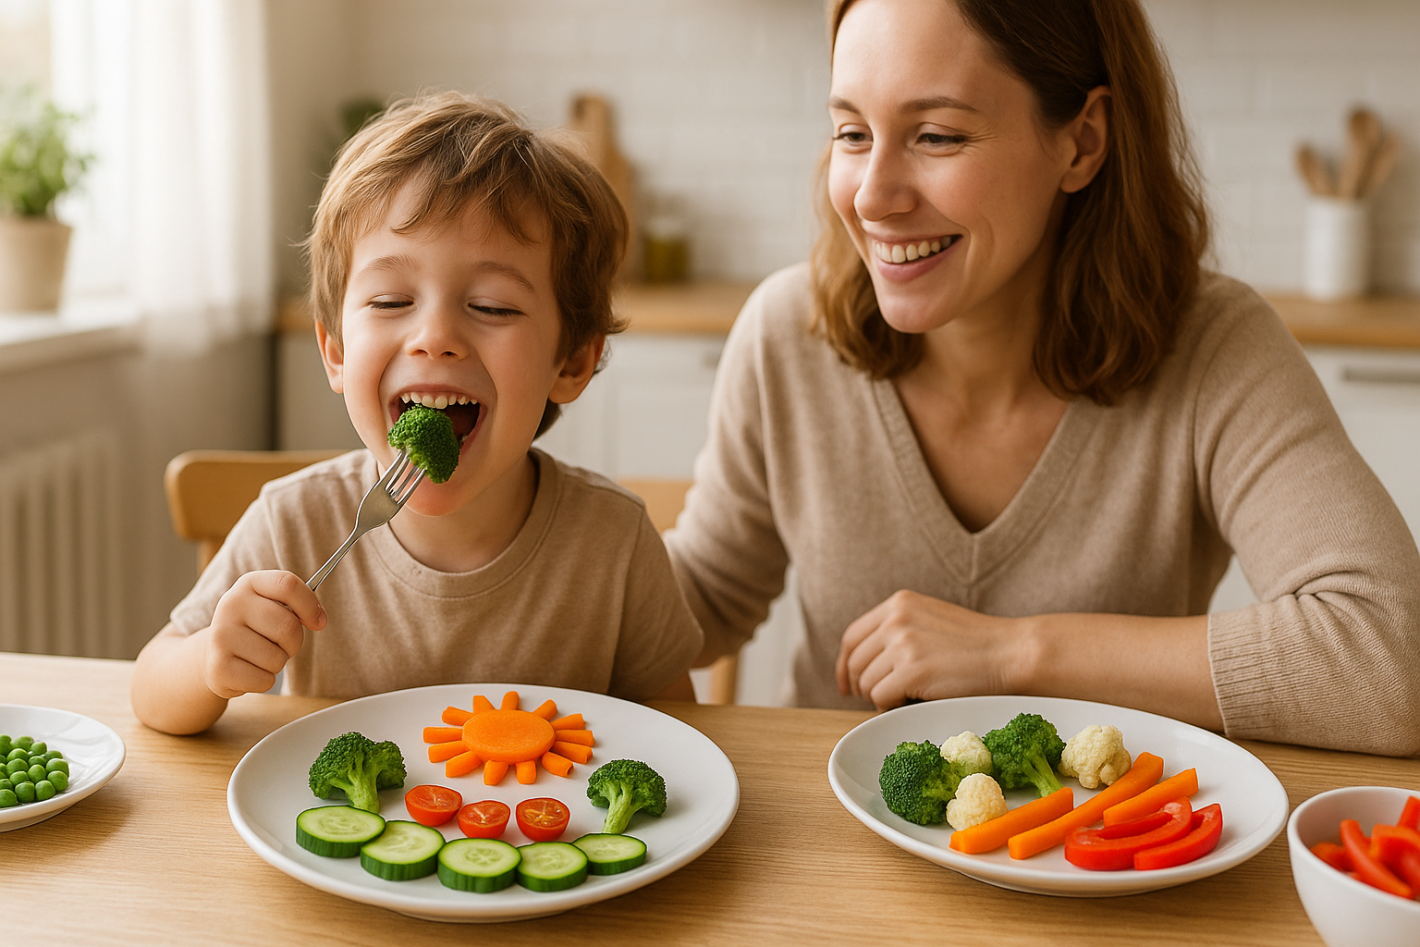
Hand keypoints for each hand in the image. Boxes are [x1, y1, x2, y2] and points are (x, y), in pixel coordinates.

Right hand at [203, 571, 325, 699]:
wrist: (212, 654)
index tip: (318, 622)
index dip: (310, 605)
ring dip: (277, 663)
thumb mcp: (272, 606)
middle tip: (280, 644)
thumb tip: (319, 619)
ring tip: (259, 656)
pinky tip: (248, 671)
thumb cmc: (254, 629)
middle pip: (288, 625)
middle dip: (294, 642)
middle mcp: (230, 605)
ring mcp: (221, 636)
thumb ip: (298, 606)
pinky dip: (264, 681)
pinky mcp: (218, 668)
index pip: (287, 584)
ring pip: (277, 658)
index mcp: (248, 584)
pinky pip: (265, 680)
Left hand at [835, 590, 1024, 708]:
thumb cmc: (977, 644)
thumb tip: (865, 662)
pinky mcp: (911, 670)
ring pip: (867, 683)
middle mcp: (895, 619)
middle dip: (863, 686)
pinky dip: (892, 707)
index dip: (845, 665)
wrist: (1012, 653)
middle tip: (881, 699)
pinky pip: (881, 698)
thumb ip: (899, 630)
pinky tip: (914, 703)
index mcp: (898, 603)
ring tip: (909, 698)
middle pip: (855, 662)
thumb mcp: (931, 620)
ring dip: (882, 698)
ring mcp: (902, 643)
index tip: (847, 684)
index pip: (852, 637)